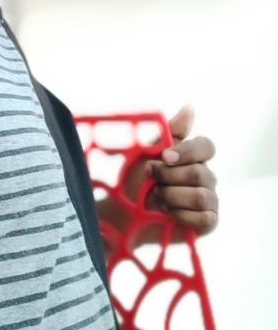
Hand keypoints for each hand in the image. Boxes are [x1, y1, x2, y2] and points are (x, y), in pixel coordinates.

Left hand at [146, 105, 218, 236]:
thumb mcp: (146, 150)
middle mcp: (205, 176)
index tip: (164, 156)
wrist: (121, 211)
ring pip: (201, 195)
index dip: (187, 151)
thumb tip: (190, 107)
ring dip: (171, 196)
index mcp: (191, 156)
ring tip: (155, 198)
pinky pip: (204, 218)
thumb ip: (170, 131)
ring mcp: (209, 200)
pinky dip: (180, 215)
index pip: (206, 146)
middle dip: (169, 177)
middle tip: (151, 180)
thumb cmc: (133, 178)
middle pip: (200, 172)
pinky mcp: (208, 222)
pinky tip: (166, 213)